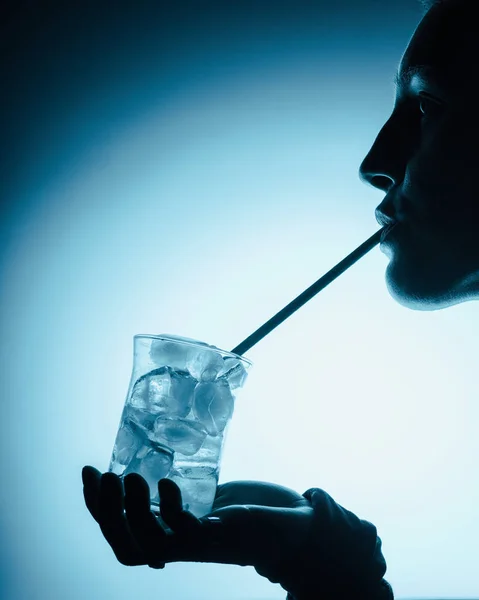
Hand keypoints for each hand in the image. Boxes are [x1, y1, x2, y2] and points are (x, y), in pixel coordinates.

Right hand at [82, 465, 313, 580]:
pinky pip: (188, 532)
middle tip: (103, 475)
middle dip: (105, 513)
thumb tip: (156, 457)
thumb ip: (181, 489)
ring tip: (130, 477)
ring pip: (150, 542)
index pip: (120, 530)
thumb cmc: (245, 510)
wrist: (290, 525)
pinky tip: (168, 484)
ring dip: (132, 511)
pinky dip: (173, 509)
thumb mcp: (205, 495)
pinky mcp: (221, 536)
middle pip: (126, 545)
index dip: (97, 507)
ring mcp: (199, 545)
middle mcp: (178, 546)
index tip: (89, 471)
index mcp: (169, 535)